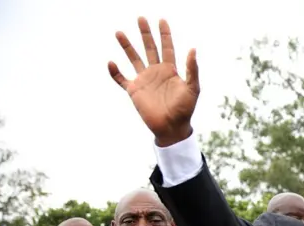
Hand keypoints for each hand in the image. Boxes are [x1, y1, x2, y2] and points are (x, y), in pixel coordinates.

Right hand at [108, 17, 198, 145]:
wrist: (171, 128)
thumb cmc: (184, 110)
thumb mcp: (192, 88)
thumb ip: (192, 70)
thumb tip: (193, 49)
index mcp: (170, 70)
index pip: (167, 48)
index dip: (165, 34)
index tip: (161, 20)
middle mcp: (156, 72)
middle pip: (150, 48)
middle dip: (146, 34)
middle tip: (141, 18)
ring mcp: (144, 80)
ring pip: (133, 59)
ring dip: (127, 46)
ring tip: (119, 32)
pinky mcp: (134, 91)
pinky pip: (121, 79)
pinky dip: (114, 72)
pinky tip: (111, 62)